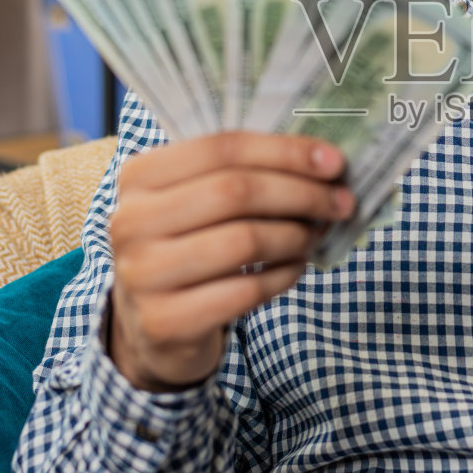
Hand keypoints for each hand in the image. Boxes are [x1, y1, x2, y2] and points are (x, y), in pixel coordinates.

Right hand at [108, 133, 354, 391]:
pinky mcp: (165, 321)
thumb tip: (323, 161)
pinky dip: (283, 276)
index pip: (222, 148)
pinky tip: (295, 268)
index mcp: (139, 176)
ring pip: (244, 241)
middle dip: (301, 194)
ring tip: (314, 237)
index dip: (285, 152)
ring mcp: (142, 274)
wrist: (151, 324)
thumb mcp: (198, 202)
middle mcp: (131, 221)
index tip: (334, 162)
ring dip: (296, 236)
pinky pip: (246, 290)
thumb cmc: (189, 246)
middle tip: (341, 202)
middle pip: (236, 191)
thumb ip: (244, 174)